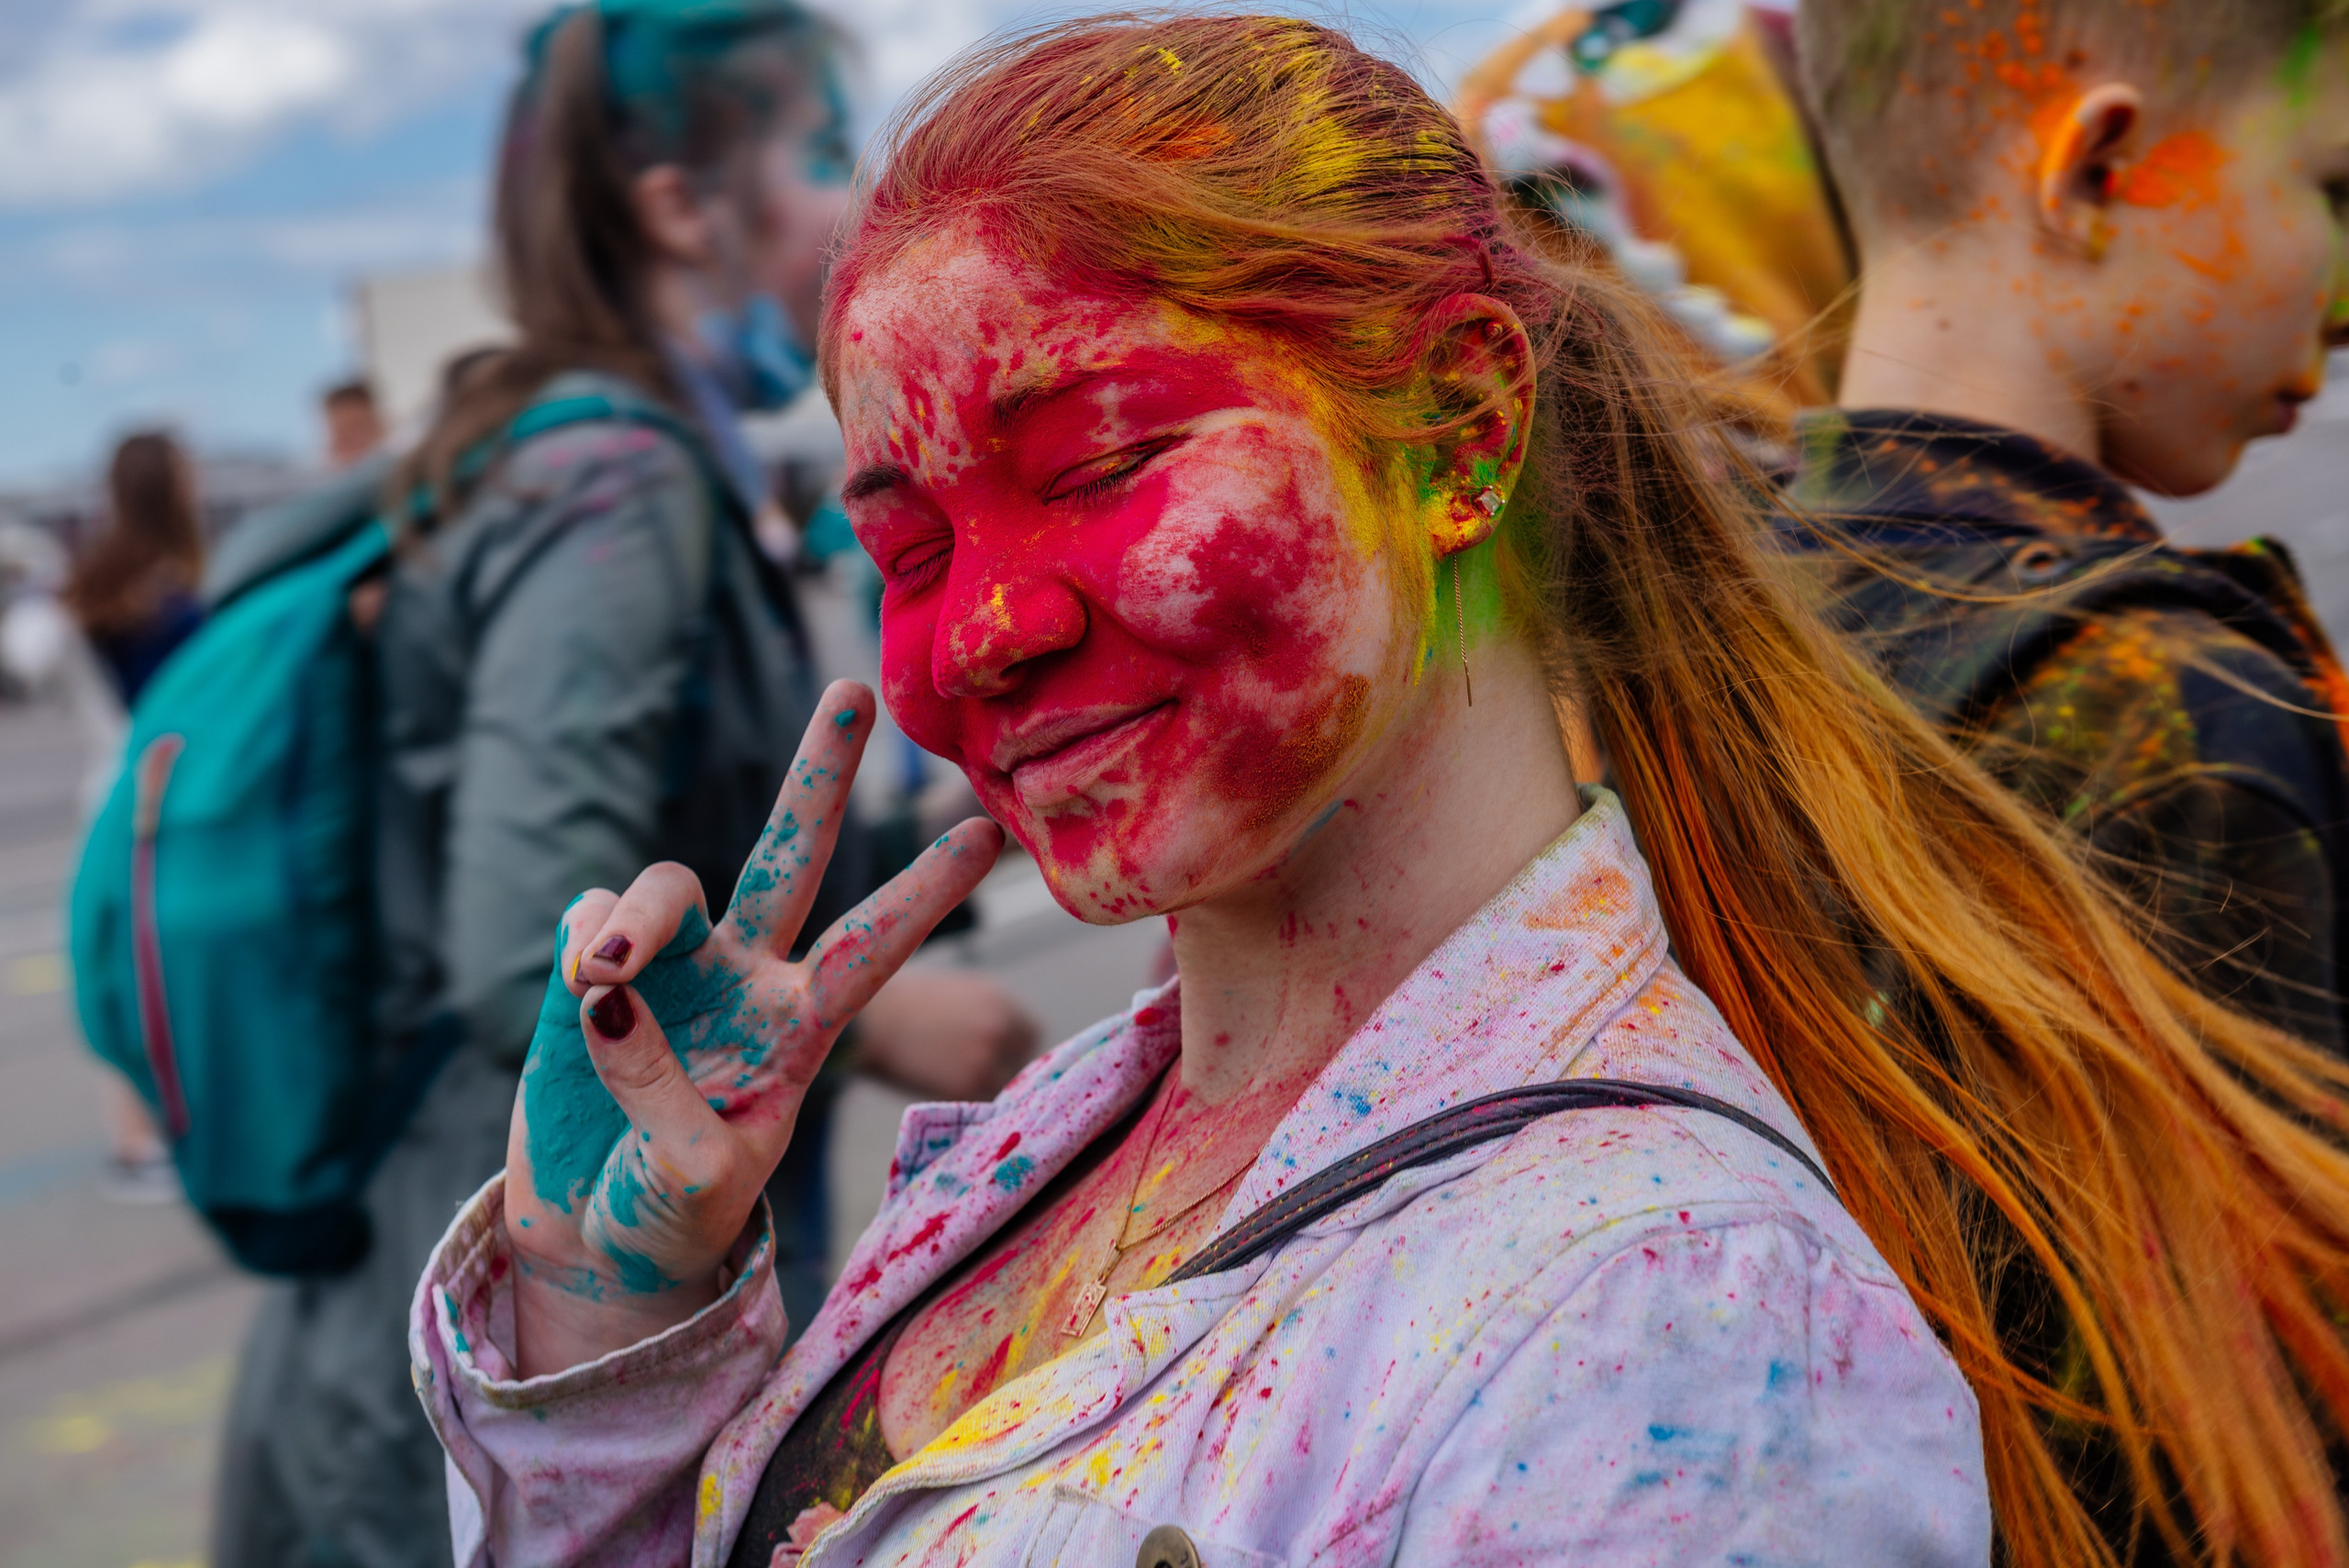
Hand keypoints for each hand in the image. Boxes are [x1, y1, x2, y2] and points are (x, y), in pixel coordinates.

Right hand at [501, 681, 1002, 1374]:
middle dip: (818, 772)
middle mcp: (747, 976)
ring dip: (635, 916)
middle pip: (790, 854)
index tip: (986, 833)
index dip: (924, 893)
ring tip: (601, 975)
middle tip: (852, 688)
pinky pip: (589, 919)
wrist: (598, 1238)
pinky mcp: (591, 971)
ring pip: (669, 885)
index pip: (873, 948)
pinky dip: (581, 942)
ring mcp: (672, 967)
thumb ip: (663, 1094)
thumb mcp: (696, 1180)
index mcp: (803, 1028)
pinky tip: (578, 991)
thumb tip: (612, 1000)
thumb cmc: (673, 1212)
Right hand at [855, 969, 1041, 1101]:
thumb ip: (989, 1014)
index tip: (995, 1058)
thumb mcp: (959, 992)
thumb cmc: (906, 1004)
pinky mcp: (968, 1086)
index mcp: (1001, 1002)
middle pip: (1021, 1064)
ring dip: (985, 1090)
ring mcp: (987, 1059)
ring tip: (951, 1084)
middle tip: (972, 1076)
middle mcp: (1002, 1029)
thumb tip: (1008, 1041)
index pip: (1030, 1036)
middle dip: (1002, 1070)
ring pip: (1004, 1087)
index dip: (1012, 1048)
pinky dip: (966, 1103)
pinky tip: (940, 1091)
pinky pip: (981, 1104)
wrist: (870, 1019)